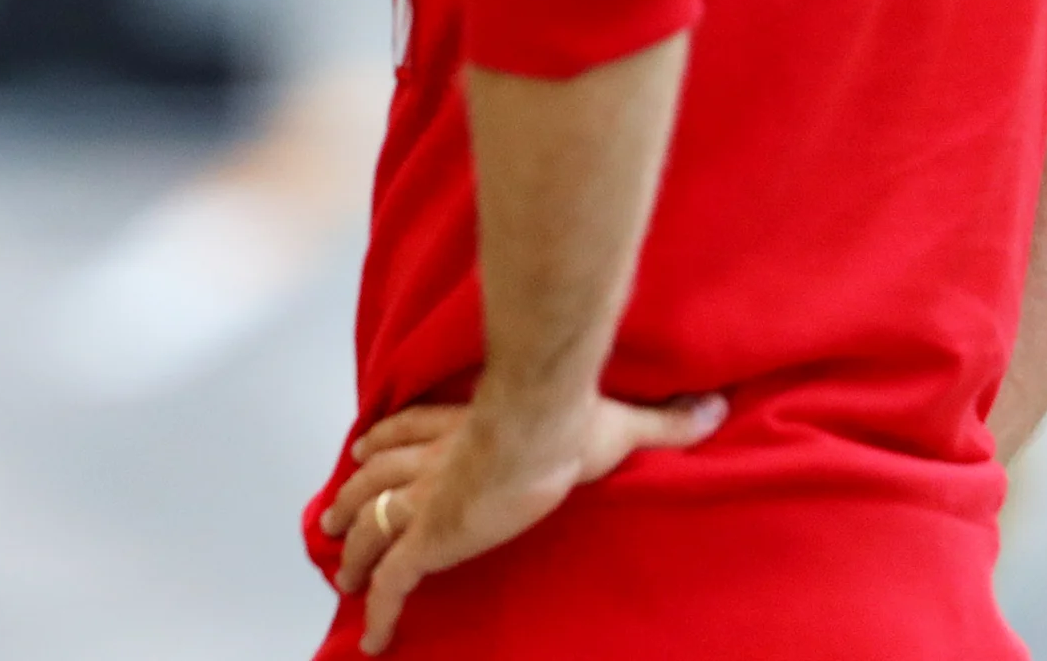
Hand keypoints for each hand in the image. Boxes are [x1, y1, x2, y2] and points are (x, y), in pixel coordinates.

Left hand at [317, 389, 724, 652]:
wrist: (540, 429)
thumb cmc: (570, 421)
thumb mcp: (619, 421)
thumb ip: (662, 421)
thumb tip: (712, 408)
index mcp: (465, 429)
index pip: (411, 431)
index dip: (387, 442)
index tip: (367, 452)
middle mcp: (433, 461)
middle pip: (376, 477)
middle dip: (353, 494)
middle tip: (333, 514)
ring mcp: (426, 501)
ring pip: (369, 524)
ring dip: (350, 544)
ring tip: (336, 561)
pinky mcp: (427, 539)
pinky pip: (391, 582)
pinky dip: (377, 611)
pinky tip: (371, 638)